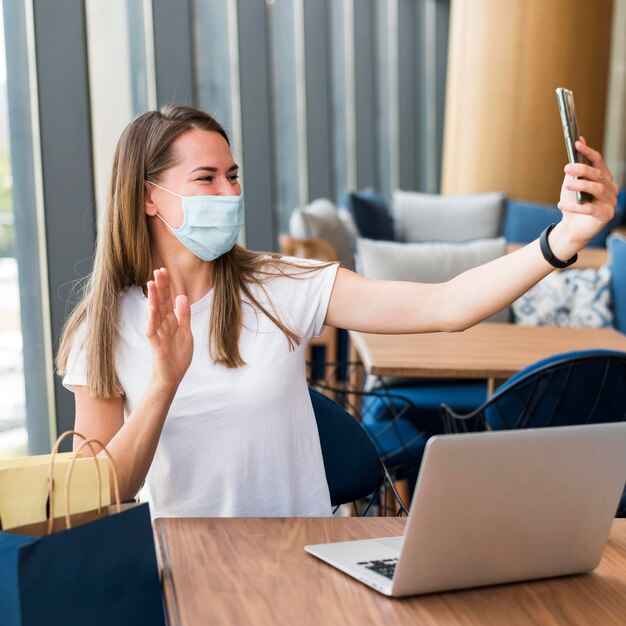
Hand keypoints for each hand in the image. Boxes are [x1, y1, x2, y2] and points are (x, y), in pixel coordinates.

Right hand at [146, 267, 192, 391]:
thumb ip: (184, 315)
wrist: (172, 377)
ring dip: (153, 299)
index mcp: (170, 321)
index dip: (166, 286)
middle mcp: (163, 325)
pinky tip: (151, 309)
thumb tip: (181, 296)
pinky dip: (152, 320)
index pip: (167, 300)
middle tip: (158, 270)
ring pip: (154, 313)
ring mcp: (158, 334)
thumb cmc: (177, 356)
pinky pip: (152, 331)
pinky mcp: (156, 345)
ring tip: (151, 283)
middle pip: (160, 302)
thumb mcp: (186, 332)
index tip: (164, 271)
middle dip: (160, 287)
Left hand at [552, 138, 618, 257]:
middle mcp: (610, 189)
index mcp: (604, 179)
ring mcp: (610, 202)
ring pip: (597, 189)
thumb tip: (578, 144)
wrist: (572, 228)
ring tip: (567, 185)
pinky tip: (561, 205)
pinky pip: (590, 208)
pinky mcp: (605, 215)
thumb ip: (575, 168)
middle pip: (598, 175)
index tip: (577, 144)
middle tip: (567, 167)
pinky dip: (575, 206)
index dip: (588, 152)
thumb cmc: (574, 204)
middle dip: (582, 169)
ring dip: (581, 185)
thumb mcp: (572, 184)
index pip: (599, 162)